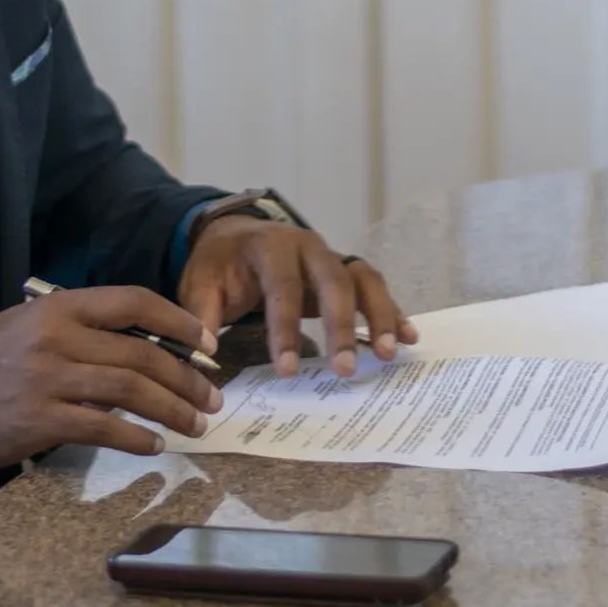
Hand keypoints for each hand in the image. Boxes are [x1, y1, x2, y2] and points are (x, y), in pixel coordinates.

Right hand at [0, 287, 223, 470]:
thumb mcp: (35, 322)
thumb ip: (87, 326)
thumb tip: (152, 341)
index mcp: (63, 307)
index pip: (136, 302)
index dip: (179, 321)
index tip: (209, 345)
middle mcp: (60, 338)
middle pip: (142, 354)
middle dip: (187, 378)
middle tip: (213, 398)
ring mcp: (49, 379)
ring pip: (130, 391)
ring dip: (173, 409)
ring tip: (196, 424)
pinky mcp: (39, 421)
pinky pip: (102, 428)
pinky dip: (136, 438)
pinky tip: (155, 445)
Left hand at [178, 217, 417, 379]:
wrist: (235, 235)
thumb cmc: (219, 264)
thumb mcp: (199, 284)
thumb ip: (203, 317)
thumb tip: (206, 356)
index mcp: (271, 247)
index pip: (283, 287)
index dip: (286, 329)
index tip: (288, 370)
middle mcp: (308, 246)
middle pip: (334, 281)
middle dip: (341, 326)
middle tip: (345, 369)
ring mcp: (331, 255)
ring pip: (363, 279)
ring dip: (378, 316)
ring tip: (389, 354)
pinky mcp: (344, 270)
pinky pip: (373, 287)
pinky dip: (391, 310)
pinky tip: (408, 336)